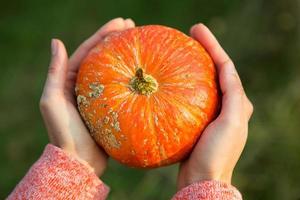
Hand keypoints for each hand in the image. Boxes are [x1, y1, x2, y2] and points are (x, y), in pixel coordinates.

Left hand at [39, 18, 134, 175]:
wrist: (79, 160)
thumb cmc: (63, 132)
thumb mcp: (52, 100)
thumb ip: (55, 72)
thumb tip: (56, 42)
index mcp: (71, 80)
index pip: (88, 51)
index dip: (103, 35)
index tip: (120, 22)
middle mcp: (86, 85)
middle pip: (102, 57)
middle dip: (117, 39)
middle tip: (133, 26)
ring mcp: (100, 96)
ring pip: (114, 71)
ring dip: (125, 56)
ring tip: (140, 41)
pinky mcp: (112, 107)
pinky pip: (122, 88)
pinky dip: (131, 78)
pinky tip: (142, 71)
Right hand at [177, 24, 252, 188]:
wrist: (202, 179)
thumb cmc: (217, 154)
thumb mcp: (231, 123)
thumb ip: (233, 95)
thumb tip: (226, 67)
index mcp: (239, 103)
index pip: (226, 67)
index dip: (213, 46)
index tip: (197, 30)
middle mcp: (228, 105)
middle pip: (217, 70)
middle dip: (206, 50)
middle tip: (191, 34)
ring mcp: (213, 112)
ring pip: (205, 81)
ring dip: (197, 64)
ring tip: (183, 49)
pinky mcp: (199, 120)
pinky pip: (193, 95)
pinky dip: (187, 82)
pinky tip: (175, 78)